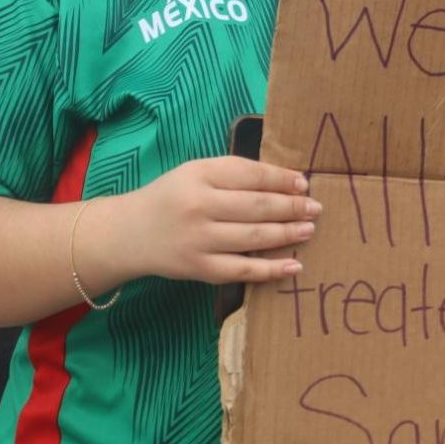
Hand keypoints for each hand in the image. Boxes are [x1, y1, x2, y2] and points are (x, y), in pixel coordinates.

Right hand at [83, 158, 318, 289]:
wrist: (128, 233)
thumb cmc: (172, 198)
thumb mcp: (196, 173)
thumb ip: (234, 174)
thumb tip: (287, 181)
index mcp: (198, 175)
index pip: (250, 175)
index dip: (282, 179)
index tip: (304, 183)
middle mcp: (198, 206)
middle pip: (256, 206)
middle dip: (292, 207)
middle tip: (316, 208)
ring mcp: (198, 239)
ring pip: (254, 237)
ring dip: (288, 234)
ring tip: (309, 229)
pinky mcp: (199, 268)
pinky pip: (242, 270)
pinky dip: (271, 269)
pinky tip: (294, 265)